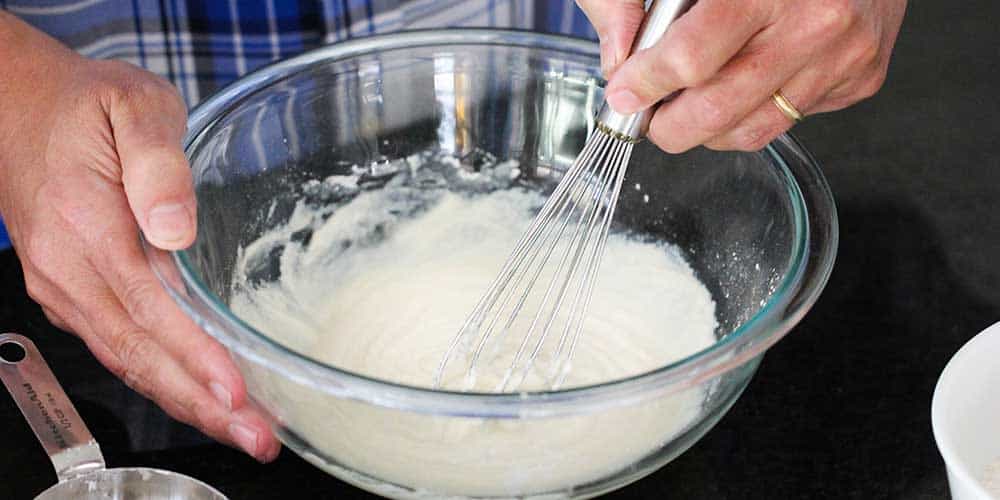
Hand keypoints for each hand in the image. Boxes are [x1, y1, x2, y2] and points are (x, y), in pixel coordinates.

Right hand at [0, 12, 279, 460]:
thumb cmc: (85, 105)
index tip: (237, 393)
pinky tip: (199, 396)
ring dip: (186, 401)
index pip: (149, 308)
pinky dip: (161, 380)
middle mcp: (68, 270)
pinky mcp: (70, 292)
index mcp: (87, 225)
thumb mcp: (132, 104)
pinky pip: (117, 347)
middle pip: (139, 354)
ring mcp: (64, 287)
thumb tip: (175, 228)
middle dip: (202, 404)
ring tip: (243, 431)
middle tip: (260, 438)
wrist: (14, 105)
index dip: (195, 356)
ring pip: (127, 361)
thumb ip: (157, 162)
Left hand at [577, 0, 906, 151]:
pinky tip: (748, 79)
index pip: (690, 58)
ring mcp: (844, 55)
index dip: (646, 83)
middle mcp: (815, 21)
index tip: (624, 91)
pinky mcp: (862, 78)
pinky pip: (789, 121)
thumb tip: (617, 60)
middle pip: (717, 110)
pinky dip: (754, 113)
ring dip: (707, 129)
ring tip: (692, 100)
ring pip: (752, 130)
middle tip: (649, 114)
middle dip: (668, 125)